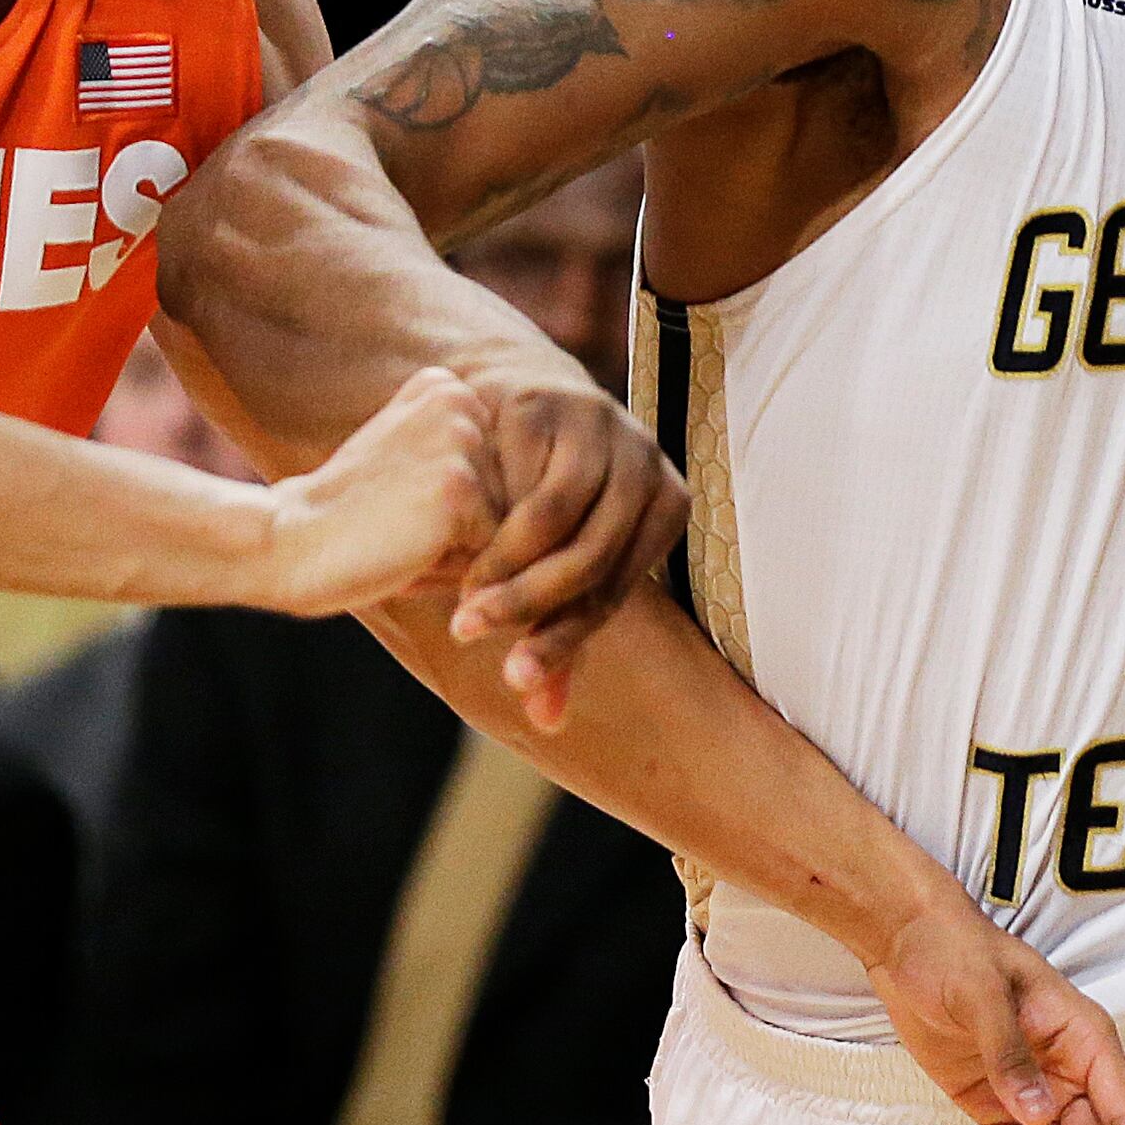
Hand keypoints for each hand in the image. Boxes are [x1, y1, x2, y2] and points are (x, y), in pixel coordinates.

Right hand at [269, 367, 499, 614]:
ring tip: (402, 534)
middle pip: (513, 495)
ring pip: (508, 526)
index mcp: (447, 385)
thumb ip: (470, 455)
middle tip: (395, 521)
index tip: (397, 497)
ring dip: (464, 551)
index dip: (458, 504)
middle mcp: (460, 400)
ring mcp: (462, 442)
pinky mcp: (460, 490)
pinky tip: (405, 551)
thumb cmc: (352, 520)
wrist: (286, 541)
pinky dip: (455, 571)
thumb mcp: (412, 461)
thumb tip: (552, 491)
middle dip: (468, 530)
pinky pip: (494, 554)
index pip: (506, 468)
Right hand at [443, 376, 688, 727]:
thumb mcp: (557, 564)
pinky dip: (491, 517)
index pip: (612, 592)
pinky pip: (519, 473)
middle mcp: (646, 464)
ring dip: (504, 566)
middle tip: (470, 630)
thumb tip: (548, 722)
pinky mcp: (554, 402)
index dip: (561, 640)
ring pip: (554, 519)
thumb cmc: (541, 501)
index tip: (510, 675)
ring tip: (463, 595)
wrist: (517, 403)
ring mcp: (604, 427)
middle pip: (590, 556)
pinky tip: (458, 544)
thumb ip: (556, 635)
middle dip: (527, 605)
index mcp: (666, 507)